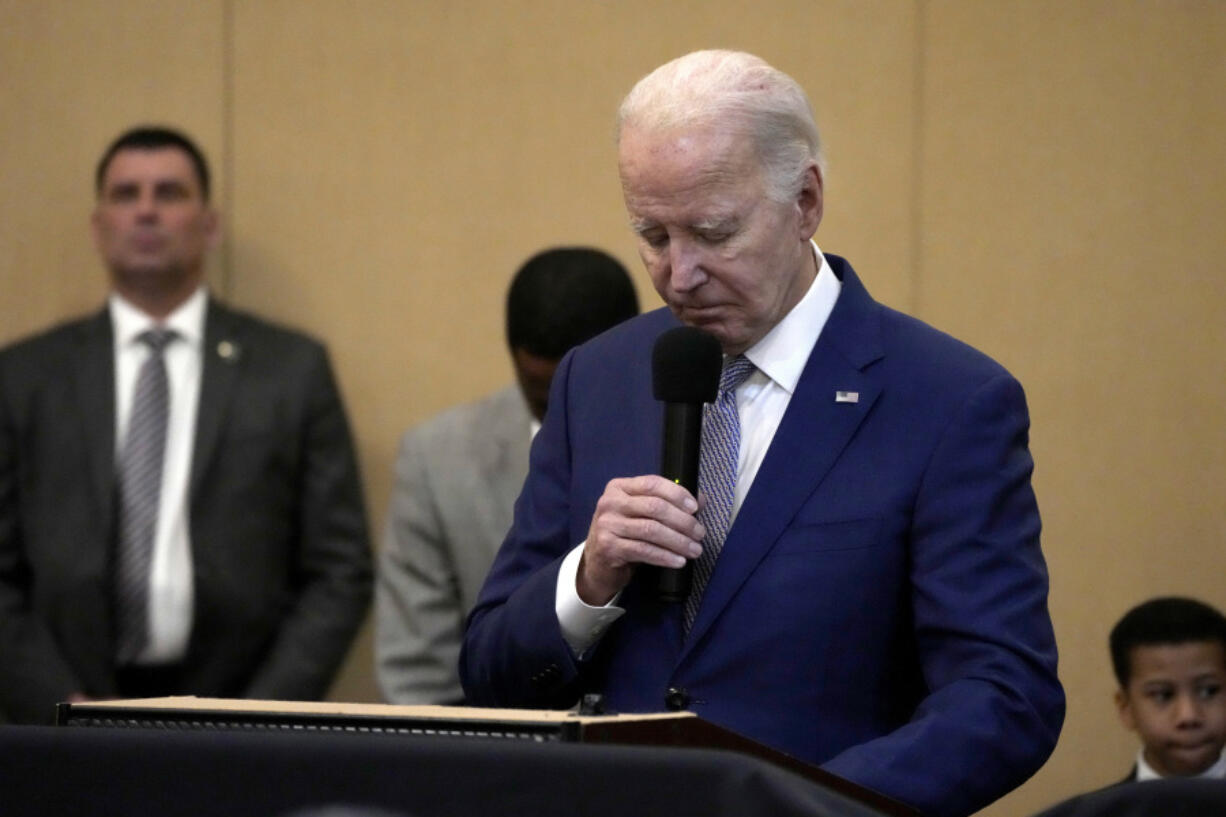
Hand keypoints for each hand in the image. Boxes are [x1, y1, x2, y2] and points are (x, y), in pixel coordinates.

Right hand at [577, 475, 705, 604]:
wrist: (598, 564)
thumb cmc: (625, 535)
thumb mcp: (642, 515)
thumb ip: (668, 503)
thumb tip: (701, 499)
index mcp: (619, 488)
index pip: (652, 483)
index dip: (677, 493)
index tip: (695, 507)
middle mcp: (610, 502)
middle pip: (655, 507)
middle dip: (683, 521)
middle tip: (700, 533)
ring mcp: (607, 524)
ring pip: (651, 530)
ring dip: (678, 541)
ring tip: (695, 550)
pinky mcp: (608, 547)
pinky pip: (644, 550)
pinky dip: (665, 556)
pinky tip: (678, 561)